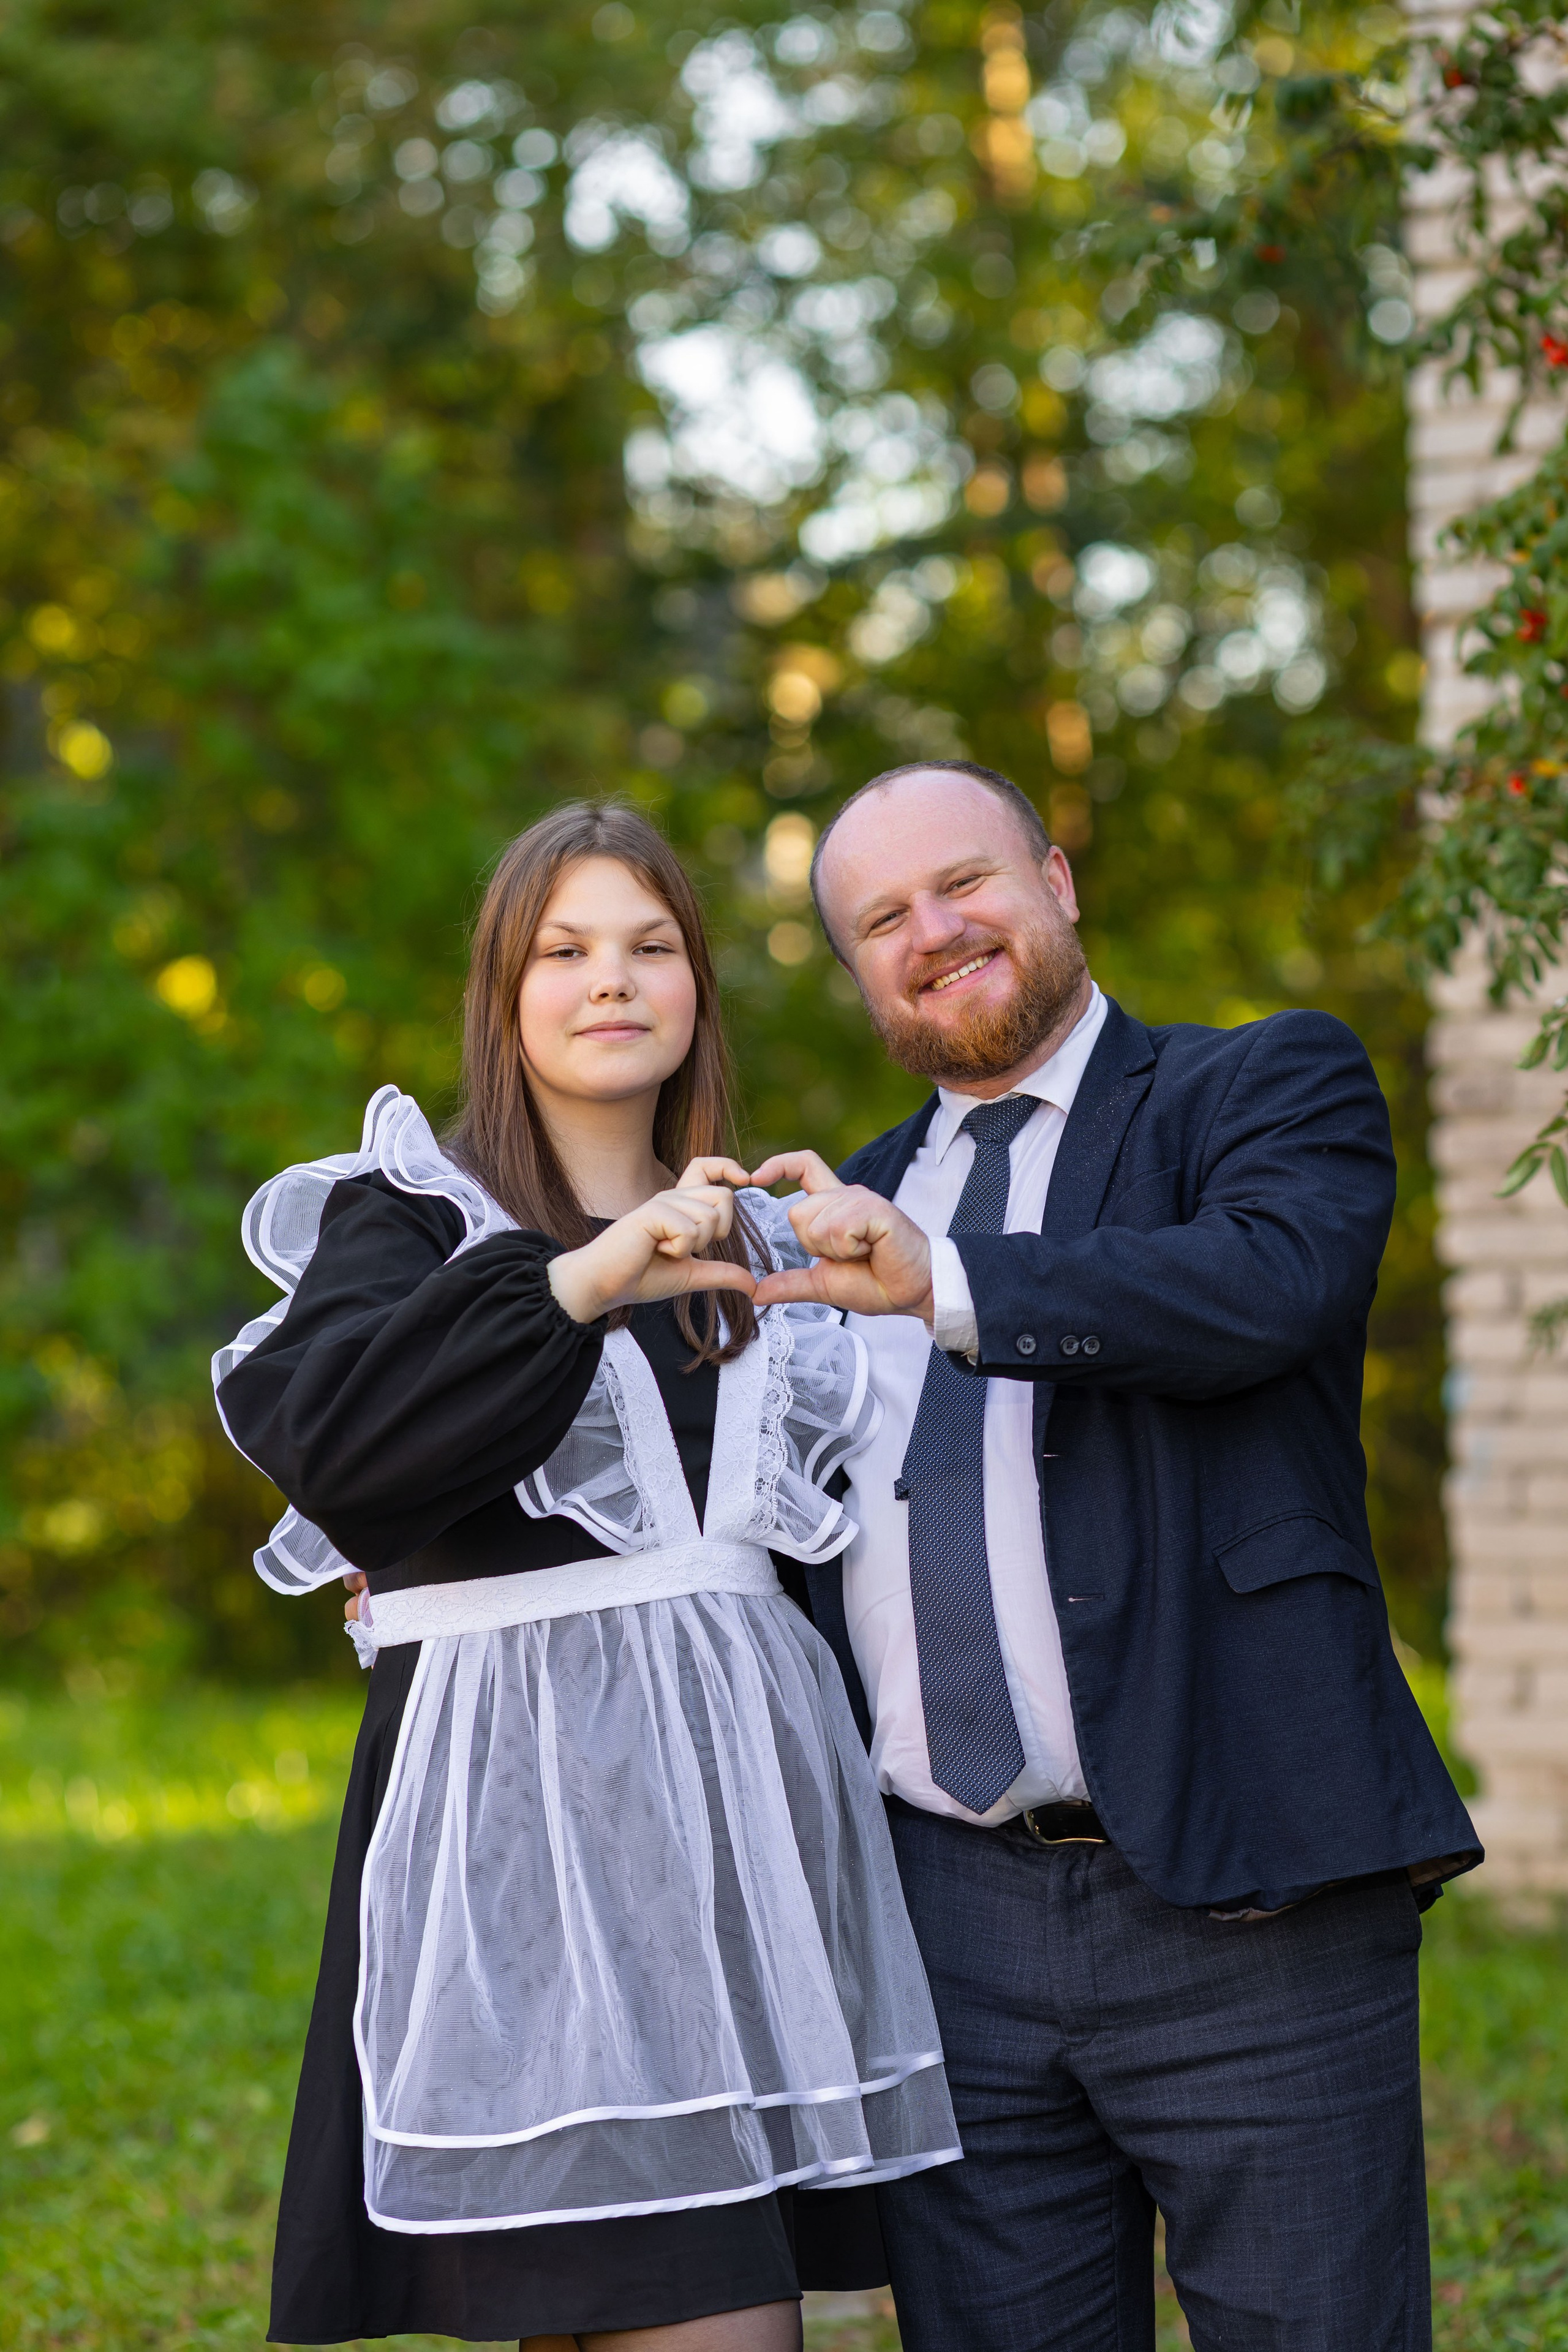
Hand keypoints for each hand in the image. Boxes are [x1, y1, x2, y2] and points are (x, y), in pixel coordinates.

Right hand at [548, 1158, 758, 1323]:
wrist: (604, 1284)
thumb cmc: (641, 1277)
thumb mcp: (690, 1275)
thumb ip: (721, 1275)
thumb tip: (753, 1286)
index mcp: (681, 1204)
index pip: (707, 1167)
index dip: (728, 1166)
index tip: (746, 1177)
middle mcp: (673, 1196)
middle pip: (724, 1196)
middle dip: (718, 1231)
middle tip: (689, 1248)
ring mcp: (662, 1201)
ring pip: (709, 1217)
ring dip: (693, 1246)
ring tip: (665, 1251)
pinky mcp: (652, 1212)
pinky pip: (689, 1231)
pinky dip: (678, 1251)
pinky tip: (654, 1251)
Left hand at [749, 1150, 933, 1322]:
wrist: (913, 1292)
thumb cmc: (876, 1283)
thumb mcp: (823, 1284)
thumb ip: (791, 1283)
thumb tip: (756, 1291)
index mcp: (833, 1207)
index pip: (803, 1166)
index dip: (778, 1165)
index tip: (754, 1177)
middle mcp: (846, 1195)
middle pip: (797, 1212)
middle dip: (813, 1246)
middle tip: (848, 1255)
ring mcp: (861, 1199)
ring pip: (816, 1224)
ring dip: (835, 1251)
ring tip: (864, 1252)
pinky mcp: (875, 1208)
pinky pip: (839, 1229)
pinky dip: (850, 1250)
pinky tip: (872, 1249)